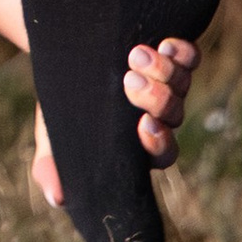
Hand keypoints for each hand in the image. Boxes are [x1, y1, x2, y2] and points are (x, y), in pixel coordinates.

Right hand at [33, 36, 197, 210]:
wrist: (63, 58)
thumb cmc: (62, 107)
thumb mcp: (54, 135)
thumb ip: (53, 167)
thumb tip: (56, 198)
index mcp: (138, 143)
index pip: (161, 153)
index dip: (159, 143)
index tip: (144, 125)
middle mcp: (158, 115)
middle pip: (173, 114)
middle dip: (156, 98)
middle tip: (130, 80)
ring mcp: (166, 84)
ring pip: (181, 84)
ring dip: (164, 71)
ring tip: (136, 54)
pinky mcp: (170, 54)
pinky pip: (189, 57)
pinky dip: (182, 52)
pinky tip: (163, 44)